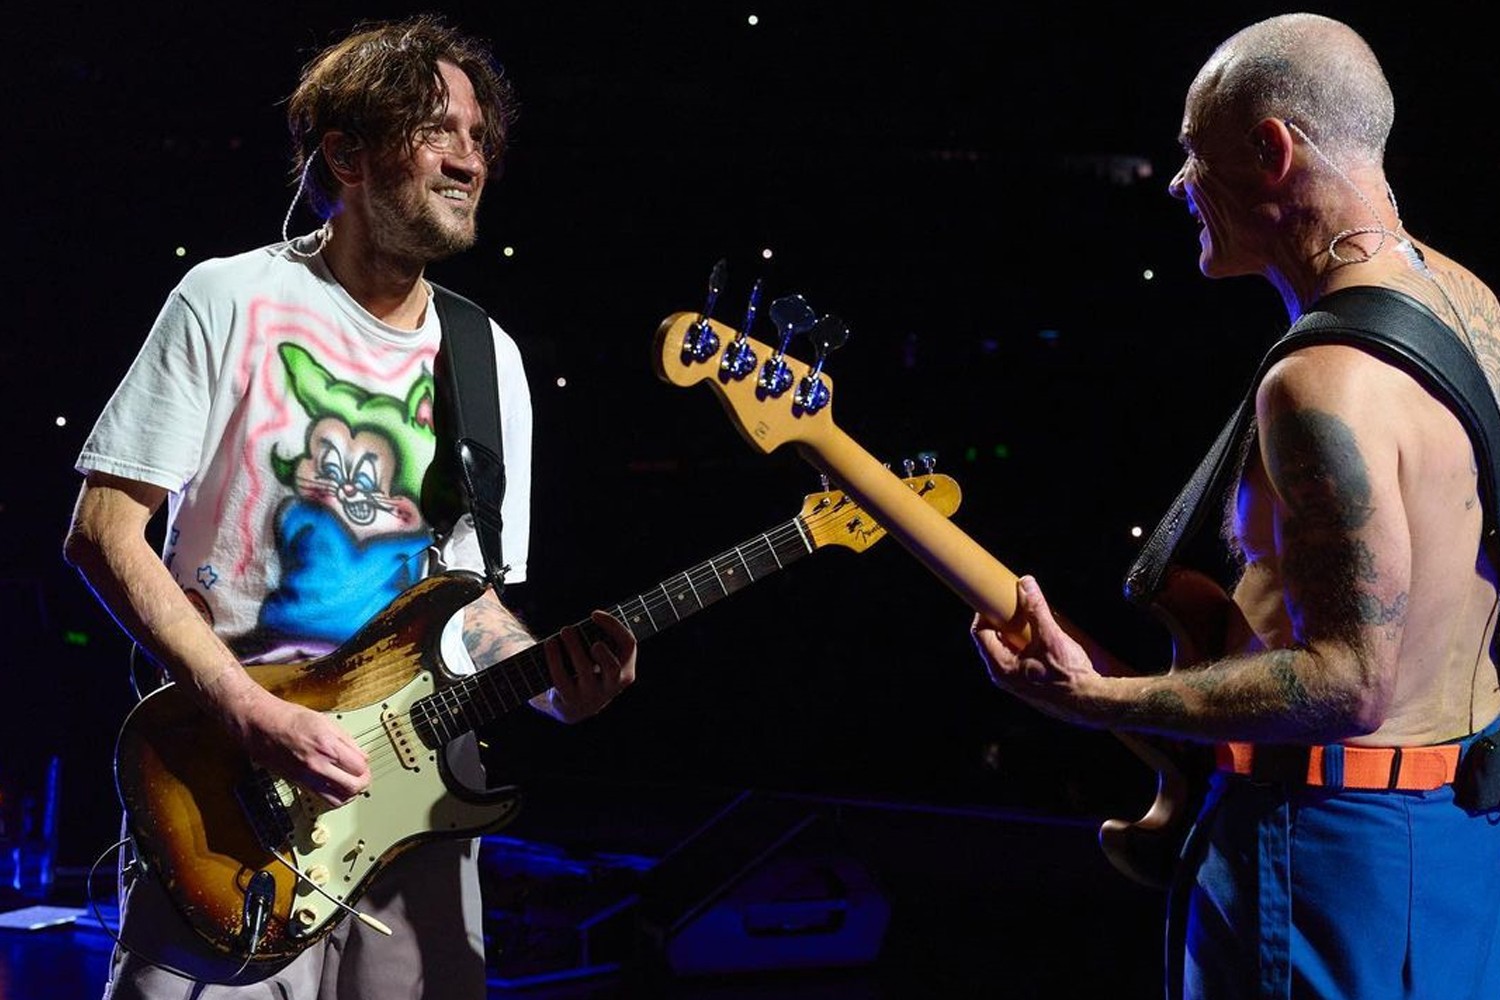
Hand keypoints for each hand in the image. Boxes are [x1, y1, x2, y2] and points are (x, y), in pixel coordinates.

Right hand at [227, 687, 370, 807]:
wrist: (261, 725)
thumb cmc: (288, 719)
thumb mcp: (324, 721)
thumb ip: (346, 740)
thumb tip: (361, 755)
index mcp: (327, 746)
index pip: (360, 767)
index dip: (366, 767)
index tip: (365, 764)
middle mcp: (318, 765)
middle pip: (352, 787)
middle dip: (363, 783)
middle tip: (363, 777)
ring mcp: (308, 777)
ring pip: (338, 800)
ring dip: (350, 794)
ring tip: (351, 784)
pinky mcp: (299, 783)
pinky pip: (323, 798)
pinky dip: (334, 797)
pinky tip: (336, 788)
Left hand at [542, 611, 637, 722]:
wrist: (572, 706)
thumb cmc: (589, 670)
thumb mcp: (600, 658)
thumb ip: (601, 639)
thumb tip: (594, 617)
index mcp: (626, 671)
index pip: (628, 645)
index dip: (613, 626)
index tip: (594, 614)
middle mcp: (611, 686)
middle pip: (613, 667)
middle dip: (601, 650)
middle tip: (589, 636)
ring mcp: (590, 696)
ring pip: (584, 670)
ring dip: (574, 646)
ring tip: (565, 630)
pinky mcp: (570, 701)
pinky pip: (561, 678)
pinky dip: (555, 658)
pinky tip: (550, 643)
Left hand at [970, 575, 1103, 725]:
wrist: (1091, 703)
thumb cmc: (1069, 676)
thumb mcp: (1051, 637)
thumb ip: (1036, 609)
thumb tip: (1025, 583)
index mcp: (1001, 667)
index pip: (980, 633)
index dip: (984, 613)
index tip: (997, 599)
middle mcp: (1005, 677)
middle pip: (992, 641)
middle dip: (1003, 621)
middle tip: (1015, 606)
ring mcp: (1017, 683)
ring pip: (1008, 650)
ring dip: (1017, 633)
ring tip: (1032, 620)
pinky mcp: (1031, 685)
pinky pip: (1021, 660)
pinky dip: (1026, 645)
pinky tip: (1043, 639)